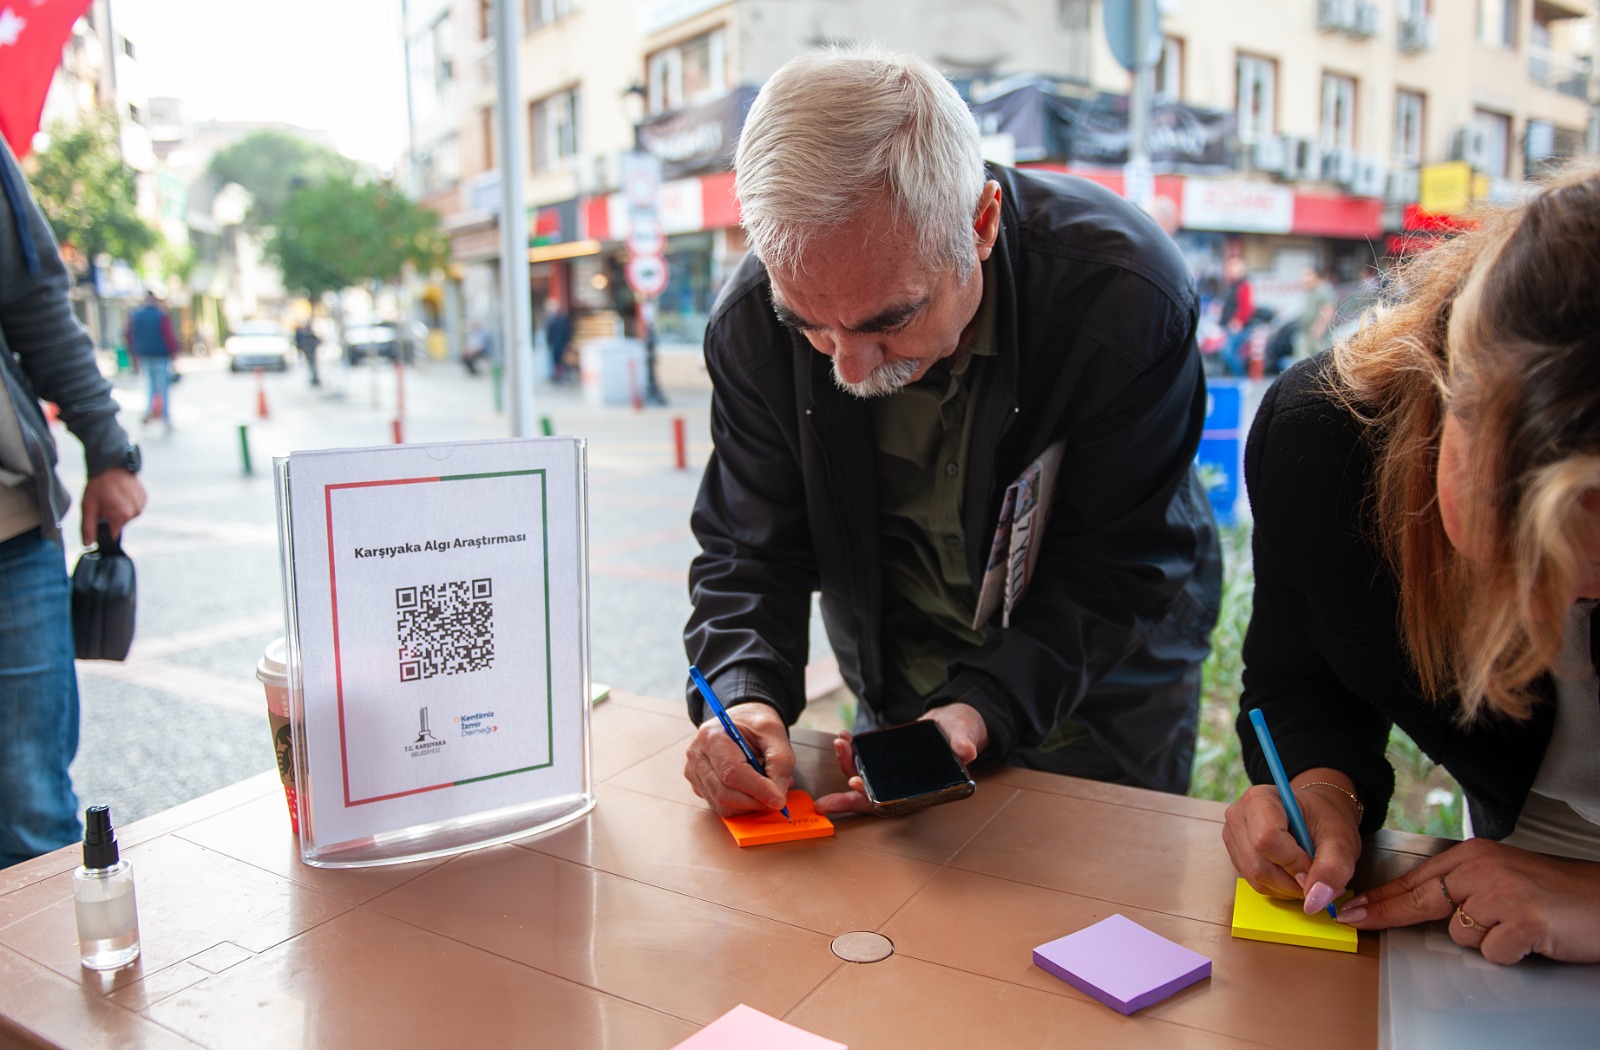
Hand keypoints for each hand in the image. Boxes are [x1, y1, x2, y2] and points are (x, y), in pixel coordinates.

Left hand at [79, 468, 146, 544]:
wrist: (111, 464)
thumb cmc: (99, 484)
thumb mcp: (88, 507)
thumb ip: (88, 528)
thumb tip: (88, 544)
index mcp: (122, 516)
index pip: (113, 533)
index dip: (105, 527)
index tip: (101, 516)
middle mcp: (135, 512)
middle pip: (121, 524)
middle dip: (112, 517)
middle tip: (105, 503)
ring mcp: (142, 504)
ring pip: (128, 516)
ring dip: (120, 510)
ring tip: (113, 496)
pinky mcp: (144, 497)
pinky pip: (135, 507)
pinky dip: (128, 503)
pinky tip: (121, 493)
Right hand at [682, 702, 793, 816]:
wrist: (741, 721)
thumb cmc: (755, 725)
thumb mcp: (775, 734)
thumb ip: (780, 763)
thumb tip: (777, 796)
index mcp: (713, 736)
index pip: (732, 771)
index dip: (757, 789)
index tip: (779, 800)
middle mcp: (698, 755)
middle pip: (724, 793)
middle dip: (754, 801)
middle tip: (777, 799)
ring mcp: (694, 772)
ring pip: (721, 804)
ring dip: (748, 805)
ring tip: (765, 790)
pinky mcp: (698, 786)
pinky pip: (719, 806)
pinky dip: (740, 806)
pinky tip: (751, 791)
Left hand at [813, 703, 988, 816]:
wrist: (955, 723)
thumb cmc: (961, 734)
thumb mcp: (966, 735)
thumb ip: (966, 743)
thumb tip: (967, 751)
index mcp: (922, 789)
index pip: (895, 801)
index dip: (873, 798)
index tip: (856, 783)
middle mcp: (903, 786)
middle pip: (871, 799)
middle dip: (846, 799)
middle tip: (825, 801)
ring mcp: (892, 774)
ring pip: (863, 778)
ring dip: (846, 765)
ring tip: (839, 744)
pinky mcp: (885, 761)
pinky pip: (864, 762)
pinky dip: (851, 752)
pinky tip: (844, 738)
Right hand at [1222, 770, 1362, 914]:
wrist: (1314, 814)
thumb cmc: (1325, 819)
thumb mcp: (1340, 840)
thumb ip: (1332, 868)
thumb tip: (1315, 901)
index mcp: (1260, 799)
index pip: (1266, 840)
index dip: (1293, 863)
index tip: (1314, 868)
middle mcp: (1238, 816)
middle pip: (1258, 865)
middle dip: (1291, 881)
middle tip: (1315, 877)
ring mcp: (1233, 837)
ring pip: (1255, 878)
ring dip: (1286, 887)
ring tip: (1306, 873)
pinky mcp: (1236, 855)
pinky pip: (1254, 882)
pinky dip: (1278, 887)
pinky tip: (1292, 873)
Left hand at [1334, 839, 1599, 964]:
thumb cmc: (1557, 893)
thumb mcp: (1502, 877)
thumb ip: (1464, 887)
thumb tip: (1422, 905)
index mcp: (1474, 855)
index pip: (1416, 878)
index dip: (1382, 897)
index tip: (1353, 907)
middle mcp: (1482, 868)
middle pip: (1420, 898)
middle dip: (1386, 913)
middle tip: (1357, 919)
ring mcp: (1501, 892)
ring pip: (1460, 933)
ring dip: (1486, 940)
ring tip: (1518, 927)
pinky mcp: (1521, 919)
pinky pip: (1492, 951)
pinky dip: (1510, 953)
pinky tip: (1532, 938)